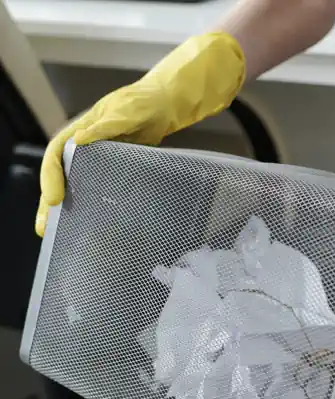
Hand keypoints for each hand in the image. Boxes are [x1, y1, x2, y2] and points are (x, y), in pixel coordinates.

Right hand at [36, 32, 244, 236]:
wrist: (164, 106)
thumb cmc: (142, 103)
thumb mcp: (125, 111)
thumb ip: (106, 125)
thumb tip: (80, 140)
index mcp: (79, 132)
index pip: (55, 155)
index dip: (50, 177)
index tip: (53, 198)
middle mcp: (83, 148)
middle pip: (60, 176)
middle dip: (50, 201)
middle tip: (45, 229)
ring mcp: (98, 161)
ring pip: (76, 185)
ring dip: (68, 209)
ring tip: (59, 234)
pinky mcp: (114, 170)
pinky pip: (99, 188)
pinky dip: (93, 205)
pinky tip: (93, 224)